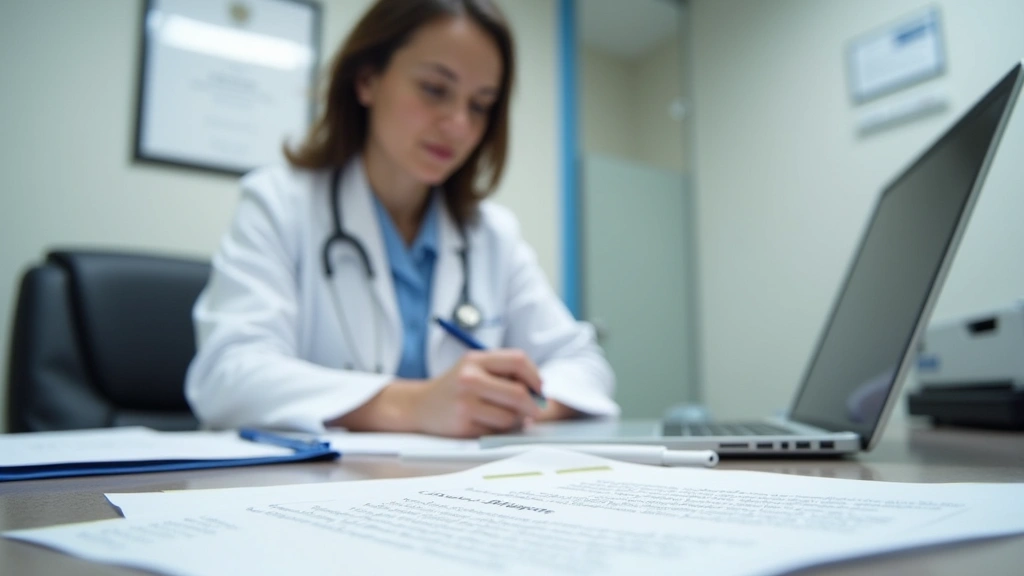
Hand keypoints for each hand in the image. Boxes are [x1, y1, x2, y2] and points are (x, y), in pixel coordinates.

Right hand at [409, 349, 542, 437]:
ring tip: (504, 415)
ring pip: (510, 416)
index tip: (540, 388)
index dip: (535, 376)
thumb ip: (504, 372)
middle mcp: (469, 378)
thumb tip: (540, 393)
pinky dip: (499, 430)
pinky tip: (487, 423)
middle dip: (533, 404)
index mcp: (475, 359)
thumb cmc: (455, 386)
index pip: (518, 361)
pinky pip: (496, 431)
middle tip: (536, 410)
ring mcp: (465, 403)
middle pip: (519, 393)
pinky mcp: (463, 425)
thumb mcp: (474, 367)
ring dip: (515, 420)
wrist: (419, 405)